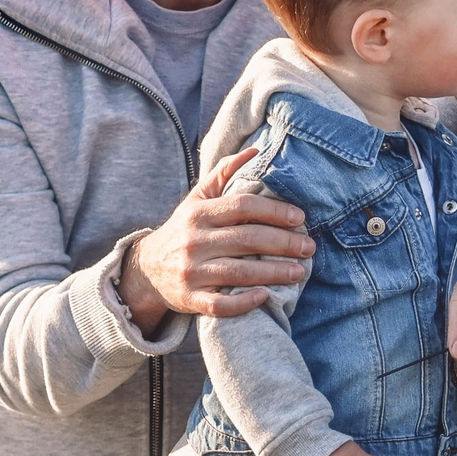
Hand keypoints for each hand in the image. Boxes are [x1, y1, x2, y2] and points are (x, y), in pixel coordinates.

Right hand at [120, 147, 313, 330]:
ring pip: (238, 272)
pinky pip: (220, 304)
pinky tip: (265, 297)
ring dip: (273, 273)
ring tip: (300, 271)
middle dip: (283, 243)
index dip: (274, 210)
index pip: (242, 206)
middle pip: (246, 239)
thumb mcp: (197, 198)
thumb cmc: (183, 229)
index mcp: (198, 213)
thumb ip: (224, 173)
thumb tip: (256, 150)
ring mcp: (191, 272)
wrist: (147, 269)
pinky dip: (243, 302)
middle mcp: (193, 241)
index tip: (299, 218)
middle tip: (309, 247)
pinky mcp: (190, 299)